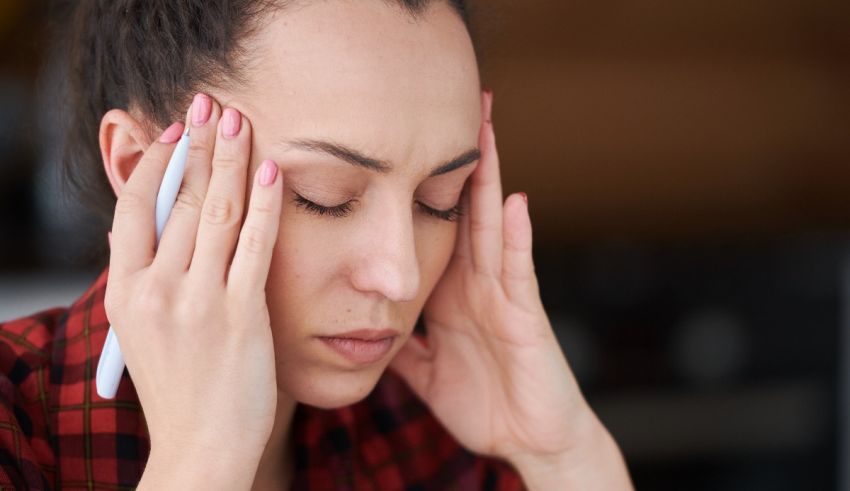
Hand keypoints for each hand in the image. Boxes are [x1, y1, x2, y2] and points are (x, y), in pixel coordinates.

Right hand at [104, 95, 281, 469]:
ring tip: (239, 121)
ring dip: (230, 159)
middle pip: (178, 199)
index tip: (175, 130)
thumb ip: (154, 276)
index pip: (133, 208)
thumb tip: (170, 221)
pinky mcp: (243, 314)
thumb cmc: (179, 388)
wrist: (202, 448)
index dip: (155, 162)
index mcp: (125, 292)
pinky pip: (256, 244)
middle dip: (198, 145)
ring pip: (215, 212)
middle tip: (211, 103)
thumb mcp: (145, 329)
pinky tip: (272, 170)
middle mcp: (157, 290)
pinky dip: (264, 203)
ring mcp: (200, 302)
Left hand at [390, 91, 630, 487]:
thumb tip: (360, 327)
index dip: (421, 186)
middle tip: (453, 105)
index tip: (402, 146)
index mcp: (450, 293)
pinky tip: (513, 202)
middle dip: (459, 159)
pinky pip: (519, 272)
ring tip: (484, 128)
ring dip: (489, 178)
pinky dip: (516, 237)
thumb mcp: (424, 371)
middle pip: (463, 209)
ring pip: (491, 226)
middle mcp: (477, 284)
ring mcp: (504, 295)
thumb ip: (398, 345)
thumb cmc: (483, 403)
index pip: (434, 228)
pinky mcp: (526, 316)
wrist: (528, 440)